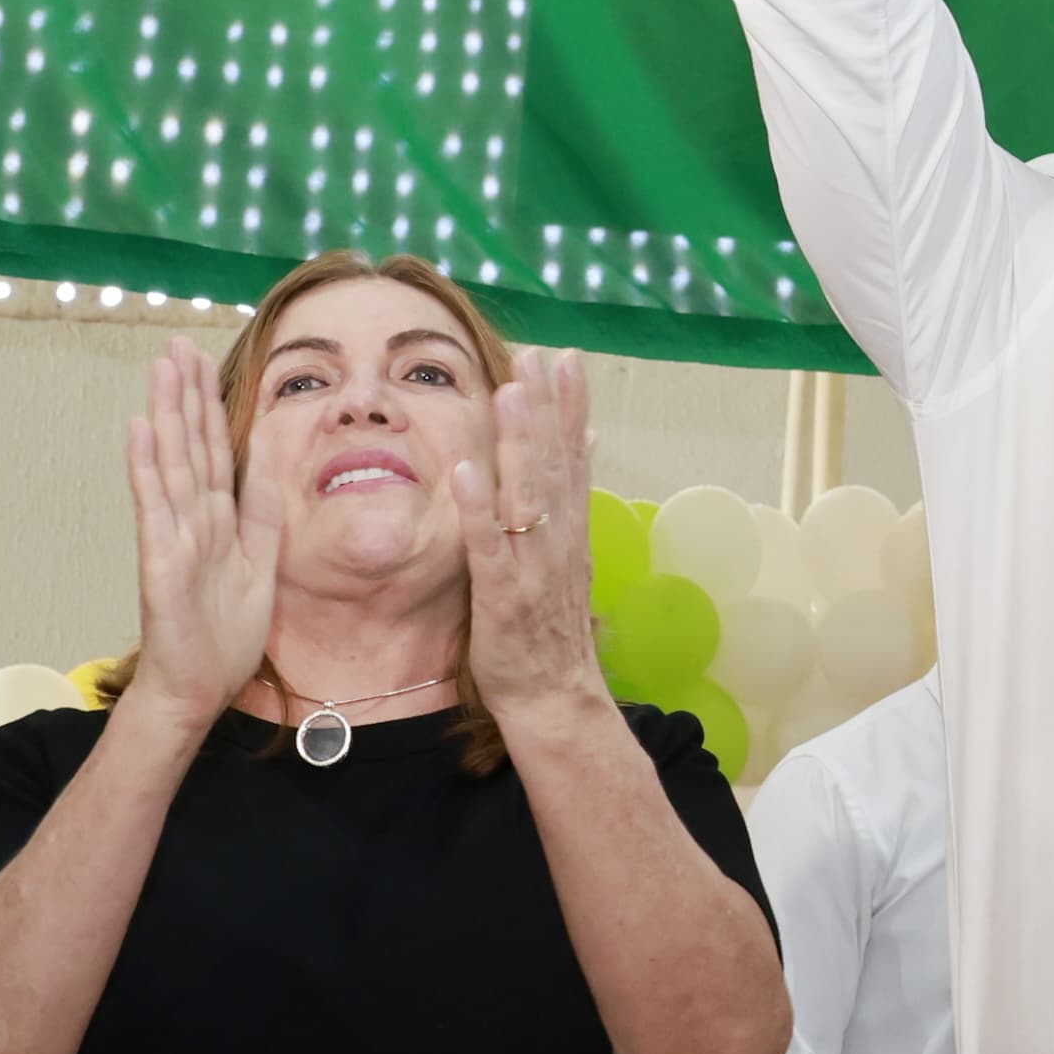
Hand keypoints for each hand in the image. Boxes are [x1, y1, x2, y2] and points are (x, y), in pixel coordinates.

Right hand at [125, 342, 275, 725]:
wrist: (198, 688)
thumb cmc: (225, 630)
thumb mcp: (261, 559)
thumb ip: (262, 509)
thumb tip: (268, 456)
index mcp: (218, 518)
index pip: (216, 449)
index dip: (212, 404)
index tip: (206, 358)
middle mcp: (192, 519)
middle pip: (190, 445)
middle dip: (185, 394)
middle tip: (178, 343)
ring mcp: (173, 537)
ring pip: (172, 464)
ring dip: (165, 415)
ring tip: (161, 368)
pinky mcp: (162, 562)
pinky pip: (156, 508)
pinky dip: (147, 469)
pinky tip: (139, 431)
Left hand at [452, 353, 605, 723]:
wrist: (555, 697)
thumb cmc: (550, 629)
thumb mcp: (569, 557)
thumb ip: (572, 499)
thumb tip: (588, 439)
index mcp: (571, 529)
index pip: (574, 455)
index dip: (570, 405)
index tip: (566, 358)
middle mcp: (558, 539)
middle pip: (553, 463)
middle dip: (545, 408)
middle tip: (539, 356)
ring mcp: (532, 566)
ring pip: (526, 495)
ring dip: (519, 443)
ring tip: (510, 393)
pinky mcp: (502, 596)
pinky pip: (487, 547)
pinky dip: (477, 509)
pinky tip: (465, 472)